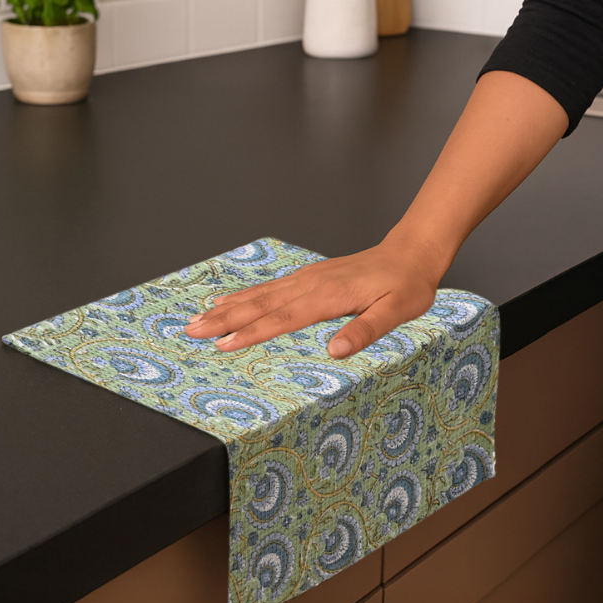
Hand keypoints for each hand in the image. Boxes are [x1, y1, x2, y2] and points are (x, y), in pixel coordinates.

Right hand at [183, 239, 442, 359]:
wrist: (411, 253)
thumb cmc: (407, 285)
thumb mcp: (397, 310)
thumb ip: (367, 329)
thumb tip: (336, 350)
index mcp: (330, 296)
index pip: (284, 318)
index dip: (252, 332)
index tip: (223, 344)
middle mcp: (312, 284)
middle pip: (261, 304)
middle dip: (225, 319)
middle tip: (191, 331)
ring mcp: (308, 278)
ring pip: (260, 294)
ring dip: (227, 307)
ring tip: (196, 318)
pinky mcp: (308, 277)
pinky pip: (270, 287)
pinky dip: (244, 295)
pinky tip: (226, 300)